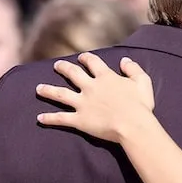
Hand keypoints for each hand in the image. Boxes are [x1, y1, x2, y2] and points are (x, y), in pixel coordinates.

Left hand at [36, 54, 155, 143]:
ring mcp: (82, 104)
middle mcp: (90, 87)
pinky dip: (49, 118)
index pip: (92, 62)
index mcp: (105, 77)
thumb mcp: (143, 82)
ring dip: (48, 90)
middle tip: (57, 65)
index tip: (81, 57)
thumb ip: (133, 69)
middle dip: (64, 68)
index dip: (86, 58)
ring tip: (38, 88)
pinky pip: (61, 118)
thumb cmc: (140, 105)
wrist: (133, 125)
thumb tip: (124, 60)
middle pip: (72, 73)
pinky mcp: (79, 120)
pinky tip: (39, 118)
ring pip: (60, 94)